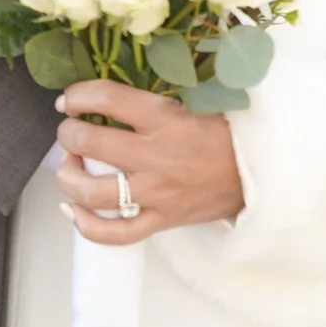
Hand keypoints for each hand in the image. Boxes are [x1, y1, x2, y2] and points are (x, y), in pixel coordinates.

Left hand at [53, 80, 244, 244]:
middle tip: (69, 130)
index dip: (78, 95)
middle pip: (91, 143)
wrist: (257, 175)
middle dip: (68, 134)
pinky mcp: (160, 221)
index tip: (68, 99)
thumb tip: (110, 93)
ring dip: (69, 176)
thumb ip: (155, 98)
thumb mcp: (195, 102)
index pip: (108, 99)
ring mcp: (156, 193)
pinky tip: (72, 209)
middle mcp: (155, 156)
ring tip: (69, 166)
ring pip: (94, 191)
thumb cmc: (223, 134)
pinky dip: (87, 225)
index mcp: (165, 119)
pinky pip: (116, 233)